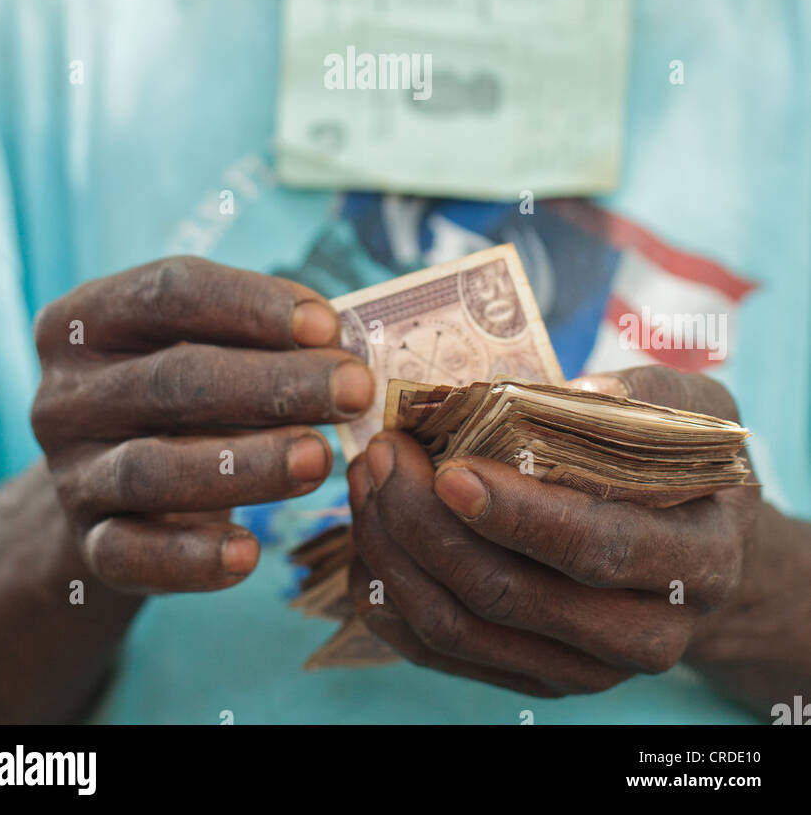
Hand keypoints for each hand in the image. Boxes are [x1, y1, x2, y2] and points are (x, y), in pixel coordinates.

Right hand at [32, 257, 373, 593]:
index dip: (253, 306)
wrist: (116, 489)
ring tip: (320, 459)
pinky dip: (191, 558)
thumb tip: (345, 348)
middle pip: (174, 379)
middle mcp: (65, 394)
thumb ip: (260, 337)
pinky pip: (133, 555)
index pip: (170, 292)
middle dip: (273, 385)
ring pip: (154, 468)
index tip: (329, 327)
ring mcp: (69, 472)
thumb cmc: (185, 394)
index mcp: (87, 321)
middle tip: (354, 391)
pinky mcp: (86, 543)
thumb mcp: (207, 347)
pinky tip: (250, 554)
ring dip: (245, 466)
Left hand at [347, 366, 758, 696]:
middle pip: (510, 594)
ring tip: (368, 480)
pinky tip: (370, 536)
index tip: (449, 470)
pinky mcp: (536, 678)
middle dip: (427, 521)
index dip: (517, 513)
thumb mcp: (691, 410)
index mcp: (694, 560)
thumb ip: (642, 395)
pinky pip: (441, 652)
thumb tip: (575, 391)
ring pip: (461, 627)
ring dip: (396, 553)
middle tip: (384, 451)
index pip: (595, 546)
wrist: (701, 549)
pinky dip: (390, 596)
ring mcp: (585, 668)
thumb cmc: (684, 463)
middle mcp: (645, 634)